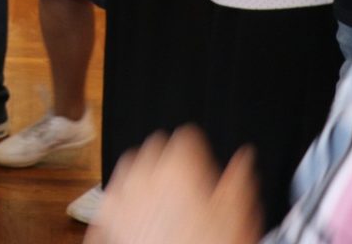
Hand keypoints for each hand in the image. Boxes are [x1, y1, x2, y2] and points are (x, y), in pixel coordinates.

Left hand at [90, 127, 260, 243]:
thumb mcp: (238, 214)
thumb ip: (240, 178)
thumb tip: (244, 158)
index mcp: (179, 166)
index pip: (187, 135)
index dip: (199, 152)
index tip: (204, 166)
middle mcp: (146, 172)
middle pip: (156, 146)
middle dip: (170, 160)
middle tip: (186, 186)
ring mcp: (123, 193)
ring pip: (130, 165)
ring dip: (144, 174)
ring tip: (163, 199)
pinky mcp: (107, 216)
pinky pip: (113, 193)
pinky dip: (124, 199)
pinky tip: (139, 213)